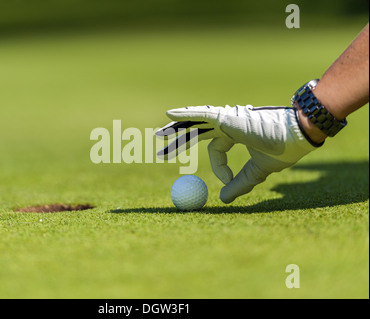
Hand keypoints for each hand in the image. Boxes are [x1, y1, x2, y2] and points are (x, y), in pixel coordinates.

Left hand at [156, 105, 320, 202]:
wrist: (298, 136)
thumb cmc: (283, 149)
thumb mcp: (257, 171)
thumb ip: (240, 182)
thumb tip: (223, 199)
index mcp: (236, 133)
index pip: (216, 149)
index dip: (220, 168)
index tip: (227, 183)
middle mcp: (228, 123)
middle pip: (196, 131)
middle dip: (178, 140)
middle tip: (160, 151)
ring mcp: (226, 118)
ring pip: (194, 122)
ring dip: (175, 129)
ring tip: (157, 136)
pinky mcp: (227, 117)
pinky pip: (201, 115)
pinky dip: (185, 114)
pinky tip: (169, 114)